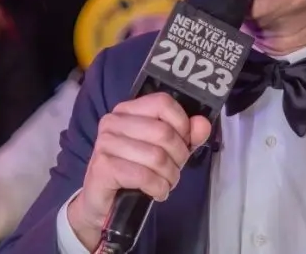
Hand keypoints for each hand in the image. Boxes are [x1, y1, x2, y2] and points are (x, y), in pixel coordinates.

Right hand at [67, 93, 210, 249]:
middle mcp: (113, 121)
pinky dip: (157, 188)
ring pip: (156, 157)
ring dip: (169, 176)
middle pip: (163, 132)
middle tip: (174, 171)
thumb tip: (203, 124)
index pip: (163, 102)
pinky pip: (144, 176)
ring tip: (166, 183)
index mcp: (128, 110)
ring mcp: (105, 143)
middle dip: (178, 157)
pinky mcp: (103, 167)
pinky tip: (156, 192)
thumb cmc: (135, 171)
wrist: (104, 203)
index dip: (182, 124)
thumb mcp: (166, 151)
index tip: (183, 144)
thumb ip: (186, 136)